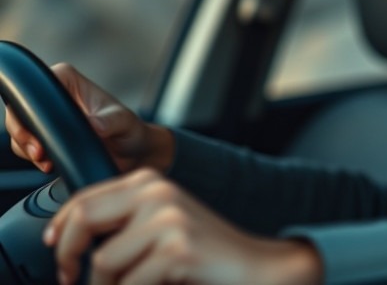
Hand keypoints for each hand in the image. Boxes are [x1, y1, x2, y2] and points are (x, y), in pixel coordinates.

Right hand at [5, 62, 172, 173]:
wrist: (133, 153)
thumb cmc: (130, 130)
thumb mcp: (123, 123)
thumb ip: (109, 122)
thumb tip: (94, 125)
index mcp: (68, 80)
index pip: (37, 85)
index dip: (30, 106)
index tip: (38, 130)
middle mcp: (55, 95)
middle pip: (20, 109)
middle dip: (23, 132)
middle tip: (38, 151)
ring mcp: (49, 116)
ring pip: (20, 129)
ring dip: (26, 147)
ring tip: (45, 160)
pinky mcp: (46, 135)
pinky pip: (26, 145)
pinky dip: (32, 157)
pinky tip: (47, 164)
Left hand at [45, 168, 322, 284]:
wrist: (258, 268)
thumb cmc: (208, 255)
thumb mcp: (163, 226)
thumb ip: (126, 221)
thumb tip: (73, 240)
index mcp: (151, 181)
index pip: (85, 198)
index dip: (61, 228)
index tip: (58, 252)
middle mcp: (159, 192)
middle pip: (85, 219)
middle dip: (69, 256)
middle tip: (68, 278)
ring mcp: (169, 218)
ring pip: (104, 262)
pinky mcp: (177, 248)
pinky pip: (127, 284)